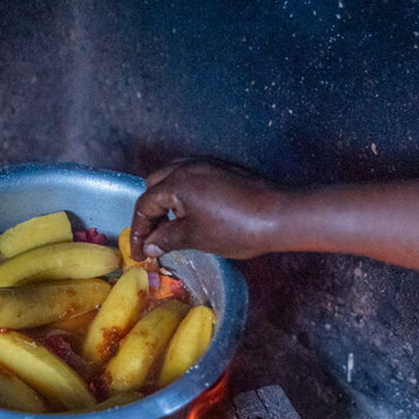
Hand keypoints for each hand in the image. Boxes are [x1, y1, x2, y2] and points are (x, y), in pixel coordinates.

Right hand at [130, 158, 279, 259]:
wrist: (279, 215)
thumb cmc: (236, 228)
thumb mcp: (195, 237)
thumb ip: (167, 238)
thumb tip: (151, 244)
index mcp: (176, 182)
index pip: (145, 204)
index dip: (138, 231)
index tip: (139, 253)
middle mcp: (188, 166)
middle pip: (154, 185)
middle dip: (149, 212)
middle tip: (153, 237)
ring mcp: (207, 165)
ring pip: (173, 178)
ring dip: (166, 201)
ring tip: (171, 226)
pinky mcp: (222, 169)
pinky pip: (192, 177)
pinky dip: (183, 195)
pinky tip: (192, 215)